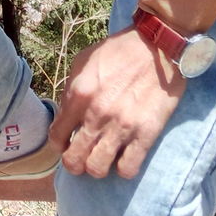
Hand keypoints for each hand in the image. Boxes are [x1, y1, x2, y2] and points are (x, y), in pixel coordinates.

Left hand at [49, 28, 184, 178]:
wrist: (158, 46)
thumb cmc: (120, 51)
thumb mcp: (85, 61)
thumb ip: (72, 89)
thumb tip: (66, 114)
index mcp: (79, 94)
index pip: (56, 136)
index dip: (59, 144)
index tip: (67, 143)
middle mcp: (97, 114)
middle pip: (74, 160)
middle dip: (74, 163)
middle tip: (81, 157)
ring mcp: (122, 126)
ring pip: (97, 169)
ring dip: (96, 168)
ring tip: (102, 159)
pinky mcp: (146, 133)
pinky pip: (128, 168)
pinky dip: (123, 169)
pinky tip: (123, 158)